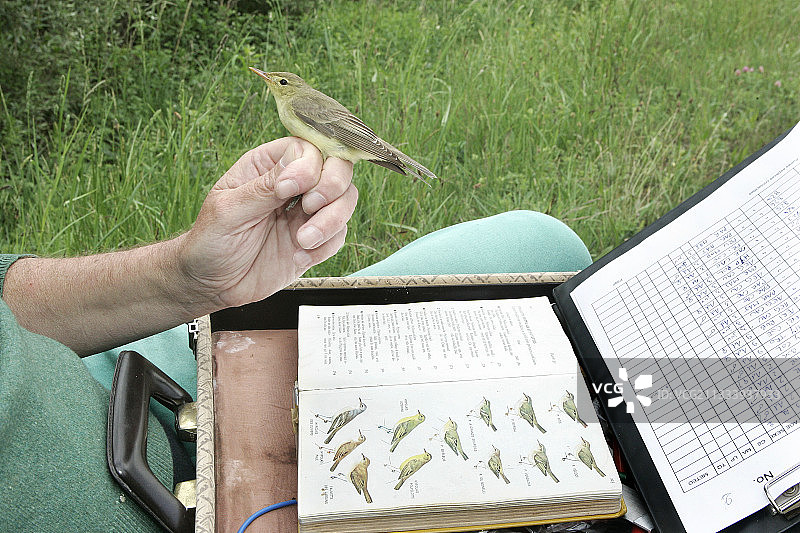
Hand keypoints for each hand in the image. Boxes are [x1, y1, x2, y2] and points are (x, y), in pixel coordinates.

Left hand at [179, 137, 357, 308]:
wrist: (210, 283)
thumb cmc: (210, 241)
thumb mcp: (228, 211)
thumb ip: (263, 187)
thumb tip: (297, 165)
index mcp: (266, 166)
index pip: (306, 149)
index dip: (308, 165)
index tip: (288, 190)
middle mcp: (292, 185)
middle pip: (336, 167)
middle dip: (332, 186)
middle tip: (311, 207)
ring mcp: (305, 213)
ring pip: (345, 200)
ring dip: (332, 220)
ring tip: (303, 240)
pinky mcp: (314, 241)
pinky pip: (339, 236)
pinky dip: (325, 247)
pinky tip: (298, 257)